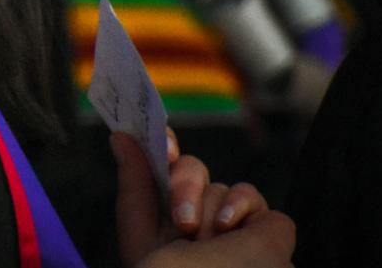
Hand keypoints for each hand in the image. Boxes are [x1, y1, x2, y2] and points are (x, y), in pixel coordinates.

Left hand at [114, 131, 293, 267]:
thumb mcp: (142, 236)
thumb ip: (134, 187)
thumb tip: (120, 137)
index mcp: (162, 212)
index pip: (160, 163)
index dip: (161, 144)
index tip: (166, 147)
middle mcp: (196, 210)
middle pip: (190, 169)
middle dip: (184, 186)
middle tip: (184, 222)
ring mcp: (229, 217)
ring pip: (216, 185)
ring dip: (208, 212)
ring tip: (204, 244)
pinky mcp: (262, 224)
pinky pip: (247, 193)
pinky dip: (237, 205)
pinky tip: (227, 228)